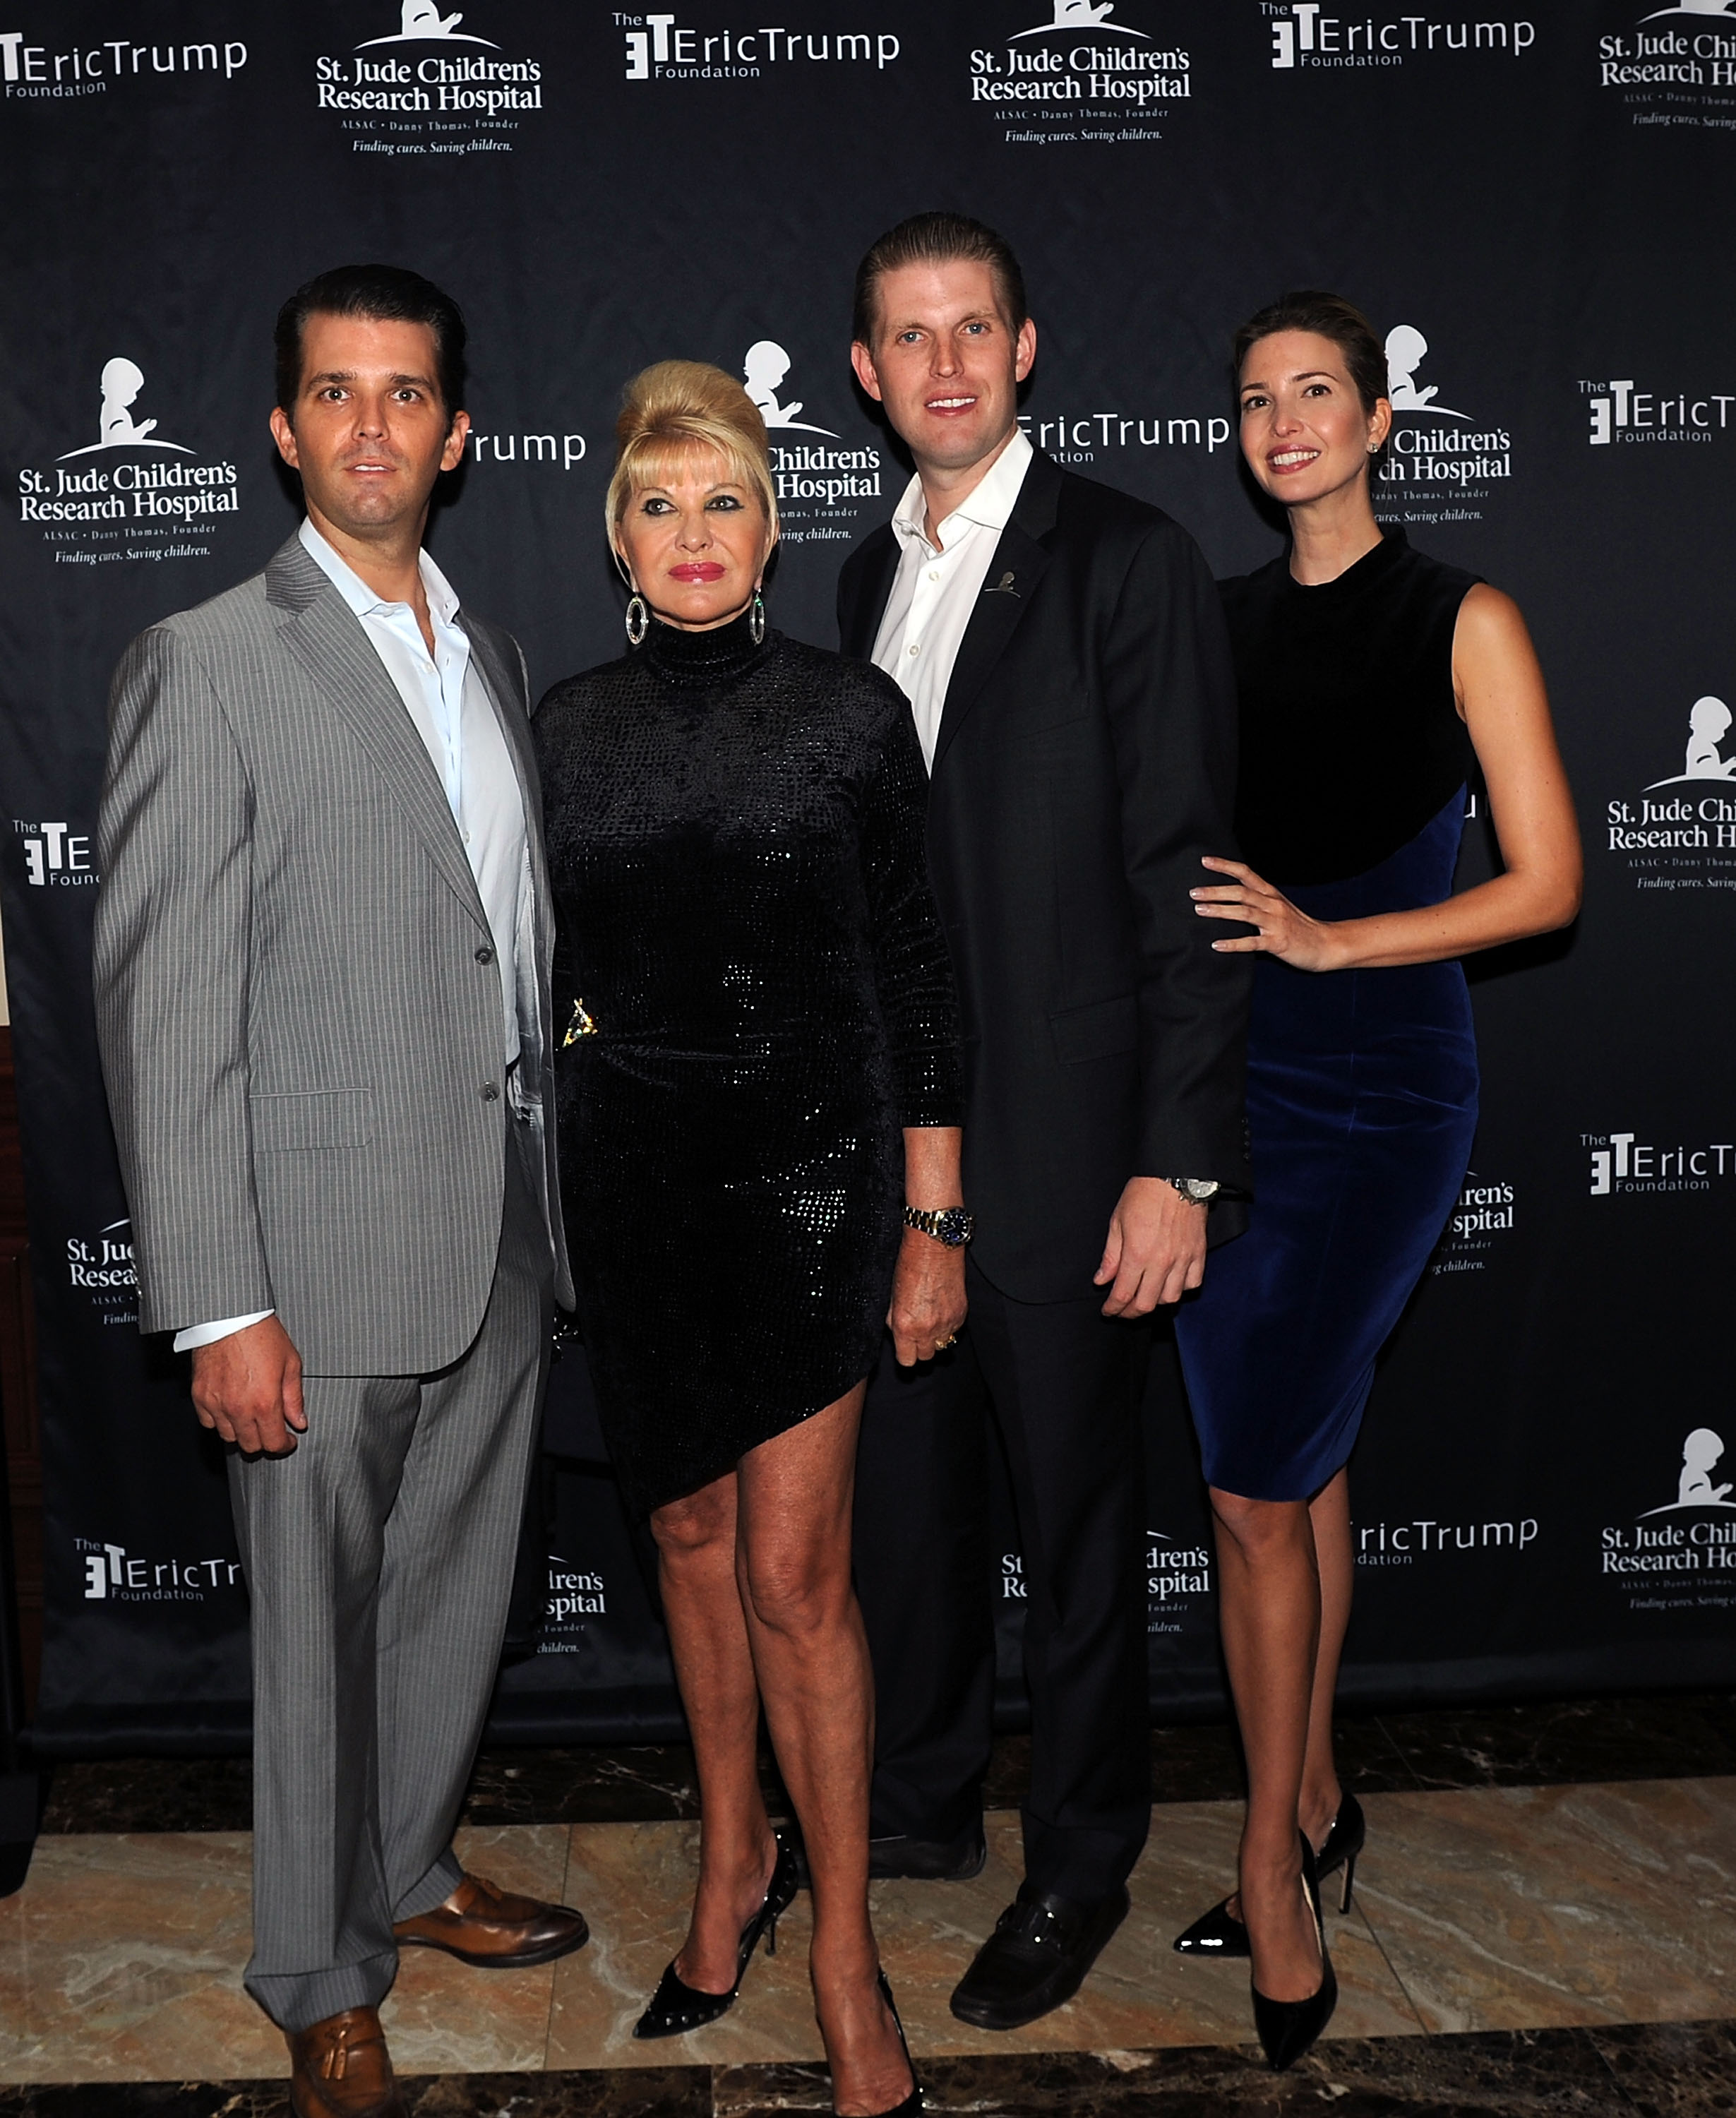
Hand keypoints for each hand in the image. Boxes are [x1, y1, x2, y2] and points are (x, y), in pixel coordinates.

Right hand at [190, 1315, 305, 1454]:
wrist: (230, 1317)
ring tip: (251, 1418)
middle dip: (264, 1441)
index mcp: (265, 1403)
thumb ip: (294, 1398)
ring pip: (228, 1437)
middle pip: (250, 1445)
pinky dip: (219, 1421)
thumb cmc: (262, 1335)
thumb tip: (298, 1422)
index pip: (273, 1444)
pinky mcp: (200, 1396)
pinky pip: (208, 1422)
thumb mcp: (290, 1364)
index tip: (287, 1440)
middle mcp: (239, 1409)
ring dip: (242, 1432)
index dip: (283, 1445)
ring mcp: (216, 1404)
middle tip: (271, 1429)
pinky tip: (230, 1409)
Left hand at [888, 1230, 967, 1365]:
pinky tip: (941, 1309)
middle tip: (916, 1331)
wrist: (935, 1248)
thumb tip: (896, 1330)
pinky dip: (948, 1325)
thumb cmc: (910, 1266)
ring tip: (930, 1319)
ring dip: (936, 1337)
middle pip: (926, 1357)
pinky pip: (954, 1330)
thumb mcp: (892, 1295)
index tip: (904, 1346)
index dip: (905, 1354)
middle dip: (920, 1347)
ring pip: (943, 1345)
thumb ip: (893, 1319)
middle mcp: (927, 1329)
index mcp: (906, 1326)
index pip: (907, 1360)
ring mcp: (947, 1323)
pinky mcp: (961, 1315)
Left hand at [1094, 1176, 1205, 1316]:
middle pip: (1146, 1304)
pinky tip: (1170, 1284)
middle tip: (1122, 1310)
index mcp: (1137, 1254)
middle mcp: (1161, 1262)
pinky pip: (1192, 1283)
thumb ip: (1110, 1256)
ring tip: (1145, 1296)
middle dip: (1130, 1312)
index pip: (1123, 1294)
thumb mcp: (1117, 1222)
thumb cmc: (1144, 1194)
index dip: (1113, 1308)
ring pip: (1171, 1298)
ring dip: (1155, 1302)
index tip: (1109, 1310)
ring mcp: (1182, 1260)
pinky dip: (1181, 1289)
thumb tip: (1102, 1279)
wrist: (1176, 1177)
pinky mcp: (1198, 1254)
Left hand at [1191, 856, 1345, 971]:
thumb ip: (1257, 900)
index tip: (1205, 861)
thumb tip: (1229, 896)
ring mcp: (1275, 923)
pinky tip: (1217, 945)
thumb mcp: (1278, 907)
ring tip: (1200, 910)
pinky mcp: (1278, 943)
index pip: (1246, 874)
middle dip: (1216, 891)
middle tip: (1193, 892)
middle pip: (1241, 892)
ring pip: (1245, 913)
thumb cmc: (1299, 927)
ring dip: (1220, 911)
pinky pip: (1252, 943)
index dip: (1225, 866)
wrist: (1326, 944)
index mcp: (1271, 894)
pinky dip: (1233, 944)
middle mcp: (1272, 905)